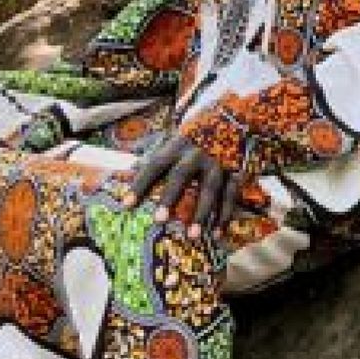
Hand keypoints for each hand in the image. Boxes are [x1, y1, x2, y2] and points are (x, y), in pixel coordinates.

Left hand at [127, 136, 241, 240]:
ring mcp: (217, 164)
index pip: (154, 165)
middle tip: (158, 220)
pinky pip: (230, 196)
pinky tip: (216, 234)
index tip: (126, 205)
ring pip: (210, 189)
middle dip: (170, 197)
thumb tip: (124, 173)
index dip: (140, 184)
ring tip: (192, 236)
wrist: (228, 122)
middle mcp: (196, 154)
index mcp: (175, 147)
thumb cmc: (189, 142)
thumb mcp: (170, 144)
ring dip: (201, 213)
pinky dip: (224, 215)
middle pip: (181, 175)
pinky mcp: (234, 174)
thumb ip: (150, 158)